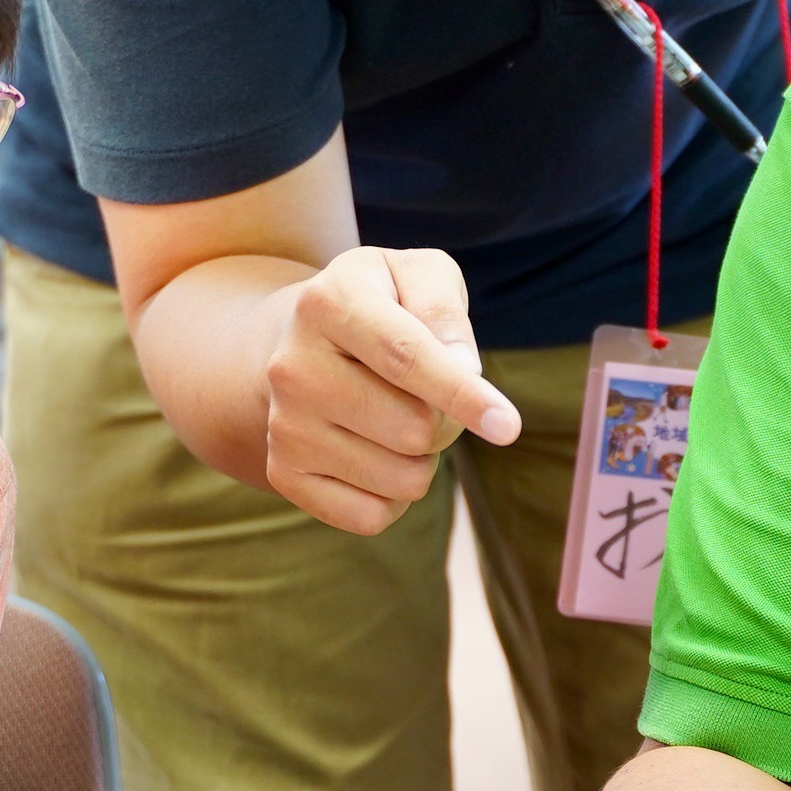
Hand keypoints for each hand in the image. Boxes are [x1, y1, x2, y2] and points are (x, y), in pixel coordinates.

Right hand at [257, 247, 518, 531]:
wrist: (296, 343)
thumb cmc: (378, 306)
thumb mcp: (414, 274)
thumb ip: (443, 306)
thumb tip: (463, 368)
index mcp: (328, 303)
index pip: (406, 357)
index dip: (462, 395)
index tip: (507, 427)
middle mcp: (294, 367)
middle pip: (414, 428)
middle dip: (449, 420)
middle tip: (430, 396)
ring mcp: (284, 426)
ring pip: (402, 479)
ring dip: (423, 458)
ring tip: (396, 417)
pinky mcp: (283, 474)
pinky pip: (372, 516)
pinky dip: (394, 496)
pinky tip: (375, 453)